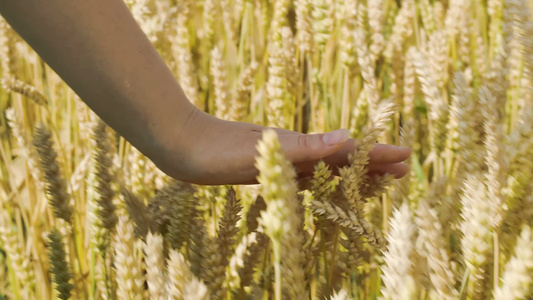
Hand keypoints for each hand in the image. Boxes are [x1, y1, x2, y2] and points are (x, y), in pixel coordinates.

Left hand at [155, 109, 411, 184]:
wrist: (182, 146)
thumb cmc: (217, 148)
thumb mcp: (263, 148)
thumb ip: (305, 145)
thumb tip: (349, 136)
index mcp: (298, 146)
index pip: (347, 152)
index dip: (376, 155)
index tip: (405, 156)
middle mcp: (293, 152)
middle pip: (342, 160)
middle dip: (371, 165)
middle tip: (401, 172)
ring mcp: (280, 161)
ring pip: (325, 170)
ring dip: (351, 174)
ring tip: (373, 180)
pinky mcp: (266, 170)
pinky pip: (303, 179)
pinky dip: (321, 183)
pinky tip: (324, 187)